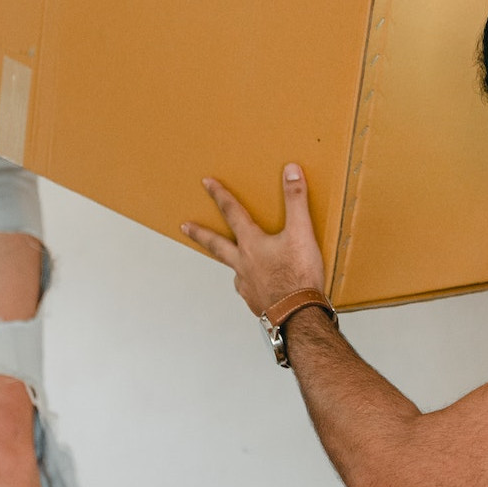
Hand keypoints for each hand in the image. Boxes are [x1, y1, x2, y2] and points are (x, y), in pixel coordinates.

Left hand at [182, 164, 326, 315]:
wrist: (298, 315)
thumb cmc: (298, 276)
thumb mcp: (301, 232)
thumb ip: (296, 200)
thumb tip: (290, 171)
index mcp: (251, 244)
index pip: (232, 213)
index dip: (220, 195)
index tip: (207, 183)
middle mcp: (243, 264)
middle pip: (216, 245)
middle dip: (200, 233)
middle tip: (185, 227)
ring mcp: (247, 285)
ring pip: (233, 269)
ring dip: (230, 261)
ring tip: (234, 259)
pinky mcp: (256, 302)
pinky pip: (248, 289)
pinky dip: (250, 284)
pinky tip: (259, 284)